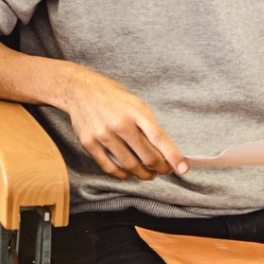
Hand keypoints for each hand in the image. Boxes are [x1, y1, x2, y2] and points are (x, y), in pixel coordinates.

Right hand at [65, 69, 187, 179]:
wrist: (79, 89)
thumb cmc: (112, 97)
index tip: (184, 169)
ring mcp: (102, 134)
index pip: (159, 138)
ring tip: (148, 174)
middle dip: (160, 168)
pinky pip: (109, 168)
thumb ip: (148, 126)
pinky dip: (122, 174)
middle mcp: (119, 123)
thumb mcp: (135, 104)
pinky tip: (129, 172)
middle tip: (164, 170)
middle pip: (146, 156)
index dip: (173, 156)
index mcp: (136, 110)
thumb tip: (165, 153)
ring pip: (130, 165)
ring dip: (143, 174)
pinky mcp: (89, 143)